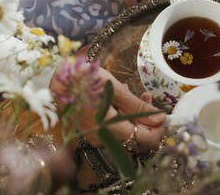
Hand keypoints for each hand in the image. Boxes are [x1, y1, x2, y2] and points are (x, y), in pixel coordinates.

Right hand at [50, 64, 165, 150]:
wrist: (55, 80)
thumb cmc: (84, 80)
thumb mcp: (114, 88)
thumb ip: (138, 106)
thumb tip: (160, 118)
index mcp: (112, 129)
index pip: (146, 140)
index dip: (159, 129)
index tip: (164, 113)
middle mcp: (104, 139)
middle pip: (136, 138)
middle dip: (147, 120)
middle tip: (149, 98)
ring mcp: (97, 136)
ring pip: (125, 133)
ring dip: (135, 116)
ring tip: (135, 94)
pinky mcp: (91, 131)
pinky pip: (113, 129)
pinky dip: (121, 116)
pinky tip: (120, 100)